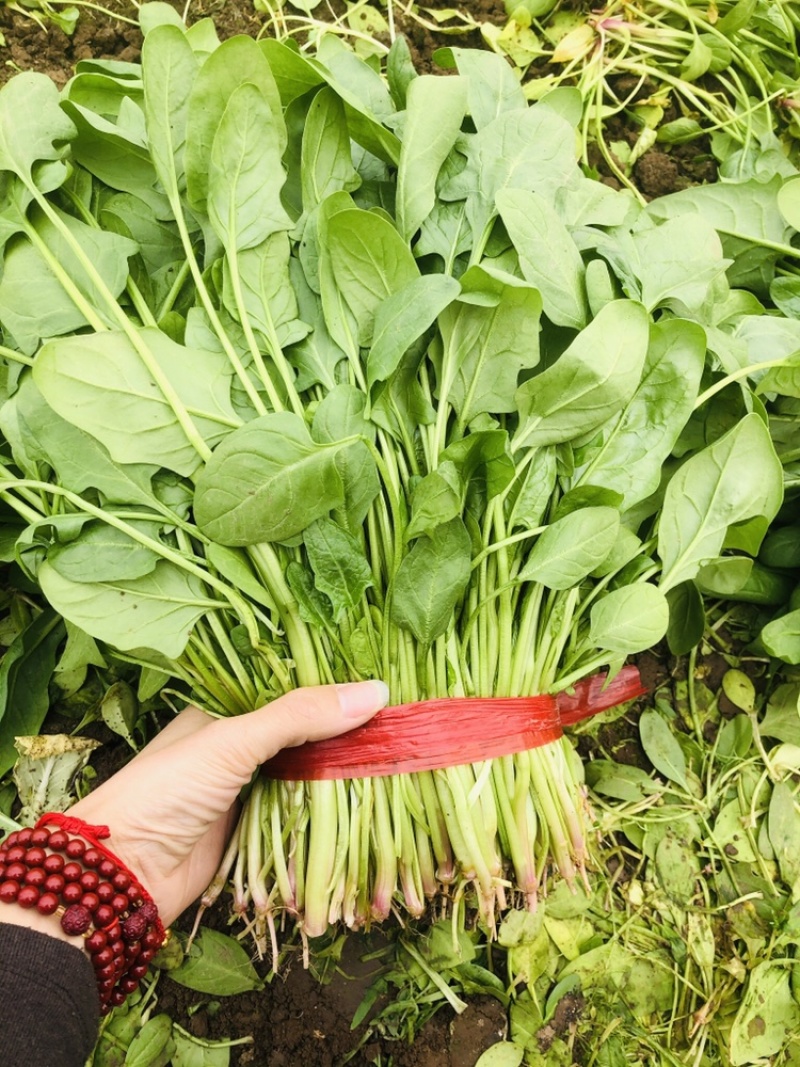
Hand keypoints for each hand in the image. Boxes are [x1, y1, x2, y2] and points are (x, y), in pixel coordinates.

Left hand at [66, 681, 388, 925]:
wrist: (119, 876)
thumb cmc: (165, 791)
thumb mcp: (233, 741)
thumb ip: (300, 716)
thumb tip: (373, 691)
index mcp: (224, 709)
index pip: (288, 687)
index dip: (331, 687)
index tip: (381, 682)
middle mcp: (236, 745)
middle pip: (303, 733)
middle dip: (343, 734)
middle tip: (399, 723)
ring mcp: (246, 788)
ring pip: (306, 775)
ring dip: (341, 776)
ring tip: (396, 758)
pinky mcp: (252, 831)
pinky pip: (300, 817)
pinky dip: (328, 815)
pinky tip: (367, 804)